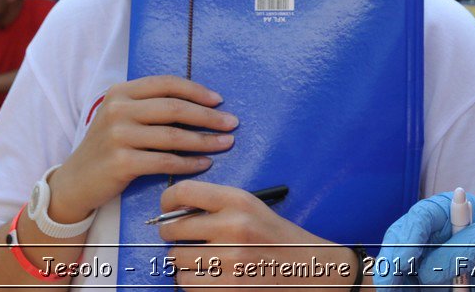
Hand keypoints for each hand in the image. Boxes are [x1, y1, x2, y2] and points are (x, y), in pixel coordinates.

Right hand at [45, 75, 235, 222]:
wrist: (76, 181)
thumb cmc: (107, 147)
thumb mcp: (121, 117)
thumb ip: (149, 106)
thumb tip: (198, 103)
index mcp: (121, 92)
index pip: (167, 84)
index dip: (196, 91)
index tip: (219, 100)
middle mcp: (118, 109)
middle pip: (175, 108)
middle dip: (208, 116)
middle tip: (232, 123)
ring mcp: (118, 135)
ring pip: (173, 136)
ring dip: (205, 140)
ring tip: (225, 144)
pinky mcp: (121, 162)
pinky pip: (165, 161)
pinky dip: (189, 163)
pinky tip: (204, 163)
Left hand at [158, 181, 358, 291]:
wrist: (307, 266)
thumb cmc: (274, 236)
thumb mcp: (250, 207)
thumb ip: (215, 204)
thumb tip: (173, 211)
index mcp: (237, 200)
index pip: (184, 191)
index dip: (167, 200)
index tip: (167, 209)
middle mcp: (232, 226)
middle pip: (172, 229)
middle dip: (171, 235)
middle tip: (181, 239)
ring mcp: (230, 259)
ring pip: (176, 259)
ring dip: (182, 261)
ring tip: (199, 259)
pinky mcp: (228, 287)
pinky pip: (186, 282)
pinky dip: (191, 280)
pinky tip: (207, 275)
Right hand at [375, 193, 474, 290]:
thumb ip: (459, 250)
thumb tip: (425, 271)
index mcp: (447, 211)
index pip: (420, 218)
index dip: (406, 238)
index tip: (401, 261)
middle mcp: (433, 235)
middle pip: (402, 243)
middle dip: (392, 262)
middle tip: (387, 285)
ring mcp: (431, 260)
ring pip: (402, 268)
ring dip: (395, 280)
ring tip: (392, 291)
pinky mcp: (432, 283)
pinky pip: (415, 286)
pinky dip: (406, 289)